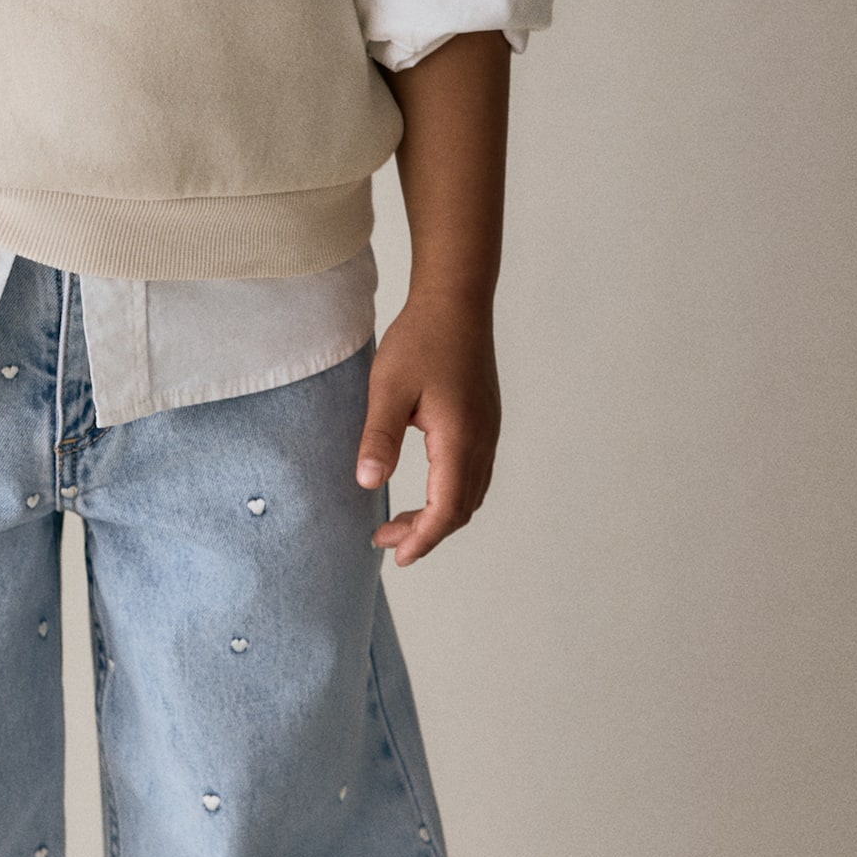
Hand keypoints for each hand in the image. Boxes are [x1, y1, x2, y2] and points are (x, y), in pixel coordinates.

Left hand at [354, 294, 500, 566]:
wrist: (456, 301)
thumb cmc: (421, 339)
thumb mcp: (388, 388)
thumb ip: (379, 438)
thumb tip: (367, 484)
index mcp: (459, 439)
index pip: (446, 510)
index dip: (422, 539)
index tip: (396, 555)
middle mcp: (481, 441)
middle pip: (462, 509)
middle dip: (426, 533)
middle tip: (386, 540)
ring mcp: (488, 431)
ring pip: (471, 493)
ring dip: (440, 515)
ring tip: (402, 521)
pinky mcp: (485, 421)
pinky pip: (475, 473)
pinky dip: (451, 494)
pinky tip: (427, 488)